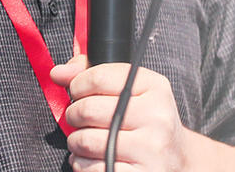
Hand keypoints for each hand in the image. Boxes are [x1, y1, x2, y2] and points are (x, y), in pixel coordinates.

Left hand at [49, 55, 187, 171]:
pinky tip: (93, 159)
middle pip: (88, 109)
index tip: (76, 92)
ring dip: (76, 142)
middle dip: (73, 115)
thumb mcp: (132, 89)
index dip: (77, 85)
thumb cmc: (147, 120)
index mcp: (155, 87)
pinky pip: (91, 168)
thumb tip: (58, 73)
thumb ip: (93, 74)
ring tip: (85, 140)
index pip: (99, 78)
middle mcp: (157, 116)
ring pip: (86, 141)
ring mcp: (150, 149)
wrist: (177, 158)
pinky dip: (82, 164)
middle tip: (79, 119)